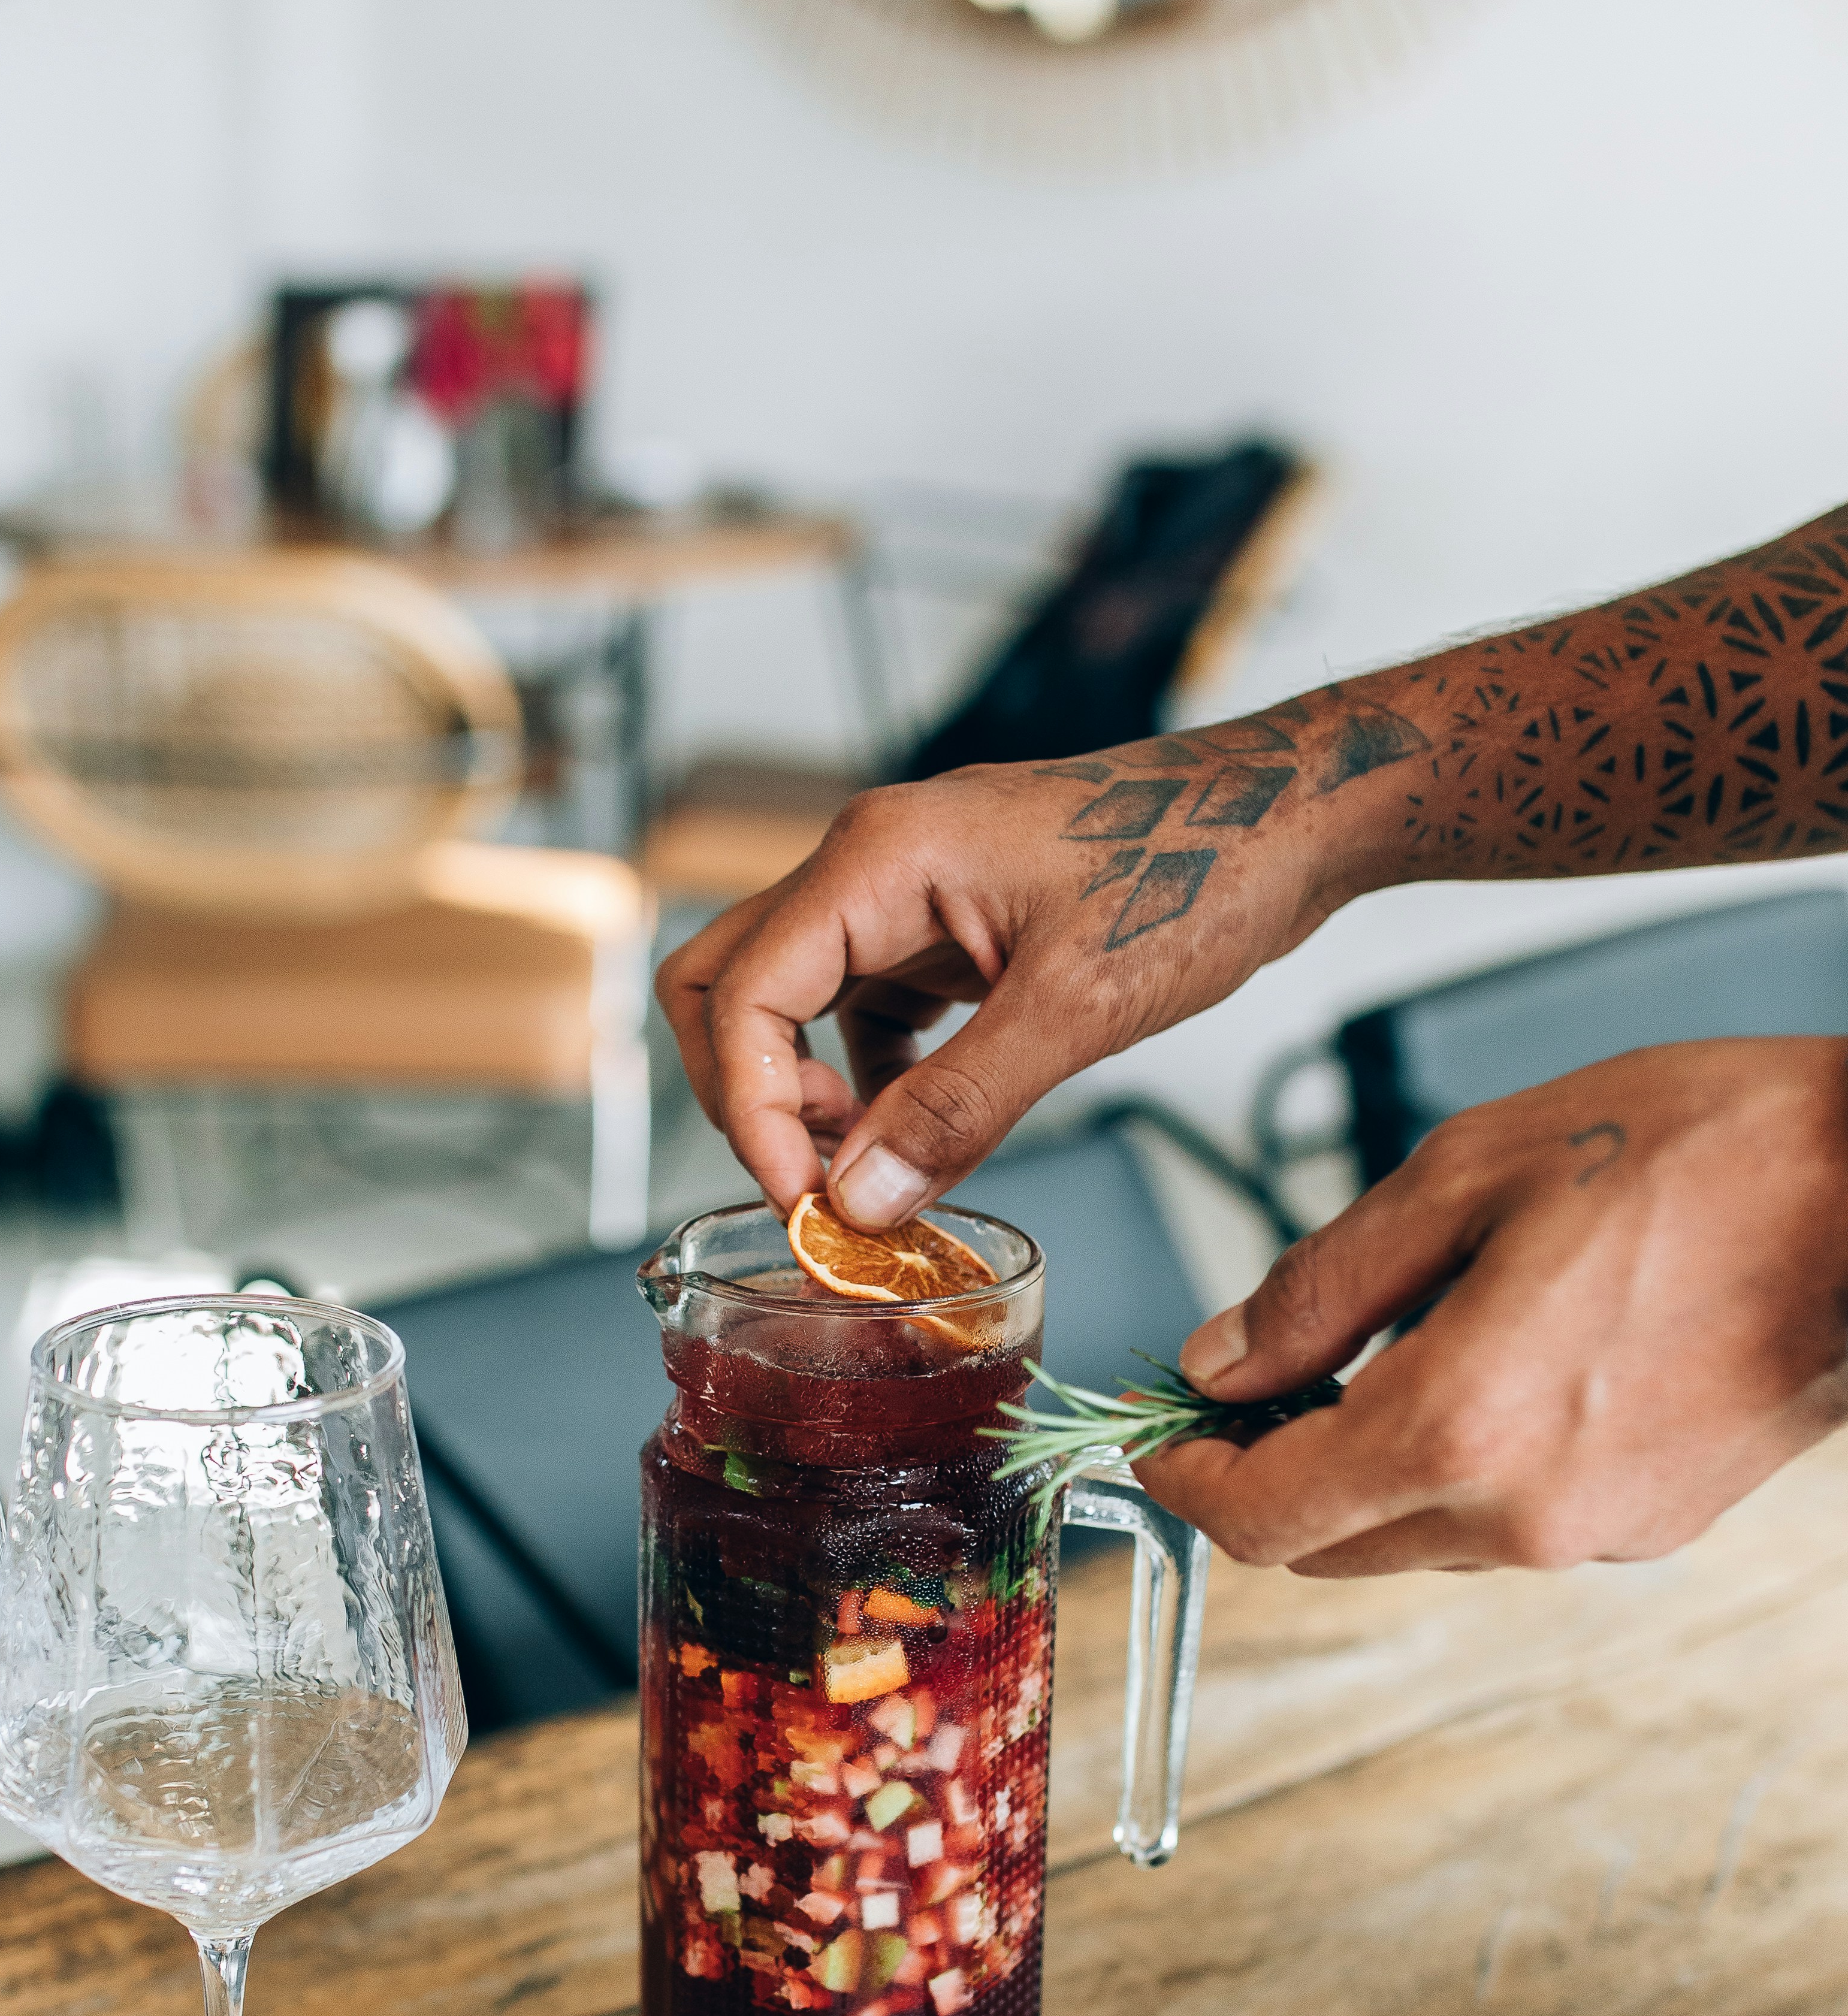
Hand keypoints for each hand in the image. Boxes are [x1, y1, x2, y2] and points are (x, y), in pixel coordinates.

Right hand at [656, 720, 1399, 1223]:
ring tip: (869, 1168)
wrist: (1288, 814)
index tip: (804, 1200)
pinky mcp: (949, 925)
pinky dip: (867, 1078)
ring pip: (790, 999)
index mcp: (878, 858)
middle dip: (748, 1093)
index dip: (751, 1108)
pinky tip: (918, 1130)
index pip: (742, 992)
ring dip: (803, 1089)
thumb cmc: (1201, 867)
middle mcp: (872, 864)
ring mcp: (907, 893)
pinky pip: (863, 1007)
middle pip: (727, 983)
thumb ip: (958, 1107)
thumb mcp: (1077, 1008)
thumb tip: (860, 1202)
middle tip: (815, 1182)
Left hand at [1145, 1042, 1847, 1574]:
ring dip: (1360, 1469)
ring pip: (1415, 1538)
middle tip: (1237, 1387)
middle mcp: (1523, 1515)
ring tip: (1359, 1354)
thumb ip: (1324, 1283)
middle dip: (1262, 1476)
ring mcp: (1597, 1532)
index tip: (1156, 1436)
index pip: (1261, 1518)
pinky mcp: (1654, 1522)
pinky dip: (1455, 1465)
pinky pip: (1506, 1518)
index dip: (1183, 1482)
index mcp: (1460, 1429)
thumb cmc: (1707, 1155)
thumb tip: (1219, 1359)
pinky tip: (1476, 1363)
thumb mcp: (1470, 1172)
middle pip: (1327, 1548)